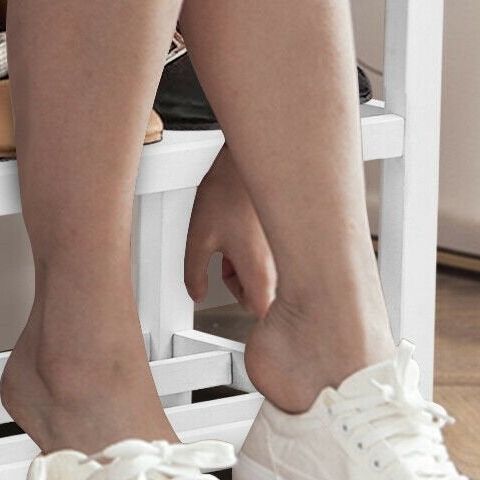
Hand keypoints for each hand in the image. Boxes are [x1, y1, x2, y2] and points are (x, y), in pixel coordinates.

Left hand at [183, 144, 276, 319]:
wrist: (246, 161)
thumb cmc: (228, 193)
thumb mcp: (198, 237)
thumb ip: (193, 273)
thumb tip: (196, 291)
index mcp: (260, 272)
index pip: (262, 315)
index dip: (247, 318)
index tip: (235, 316)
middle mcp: (280, 265)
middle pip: (262, 297)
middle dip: (240, 287)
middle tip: (223, 266)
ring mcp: (286, 251)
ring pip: (267, 277)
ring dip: (247, 269)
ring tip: (229, 244)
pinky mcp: (285, 237)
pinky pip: (274, 259)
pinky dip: (256, 253)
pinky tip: (241, 232)